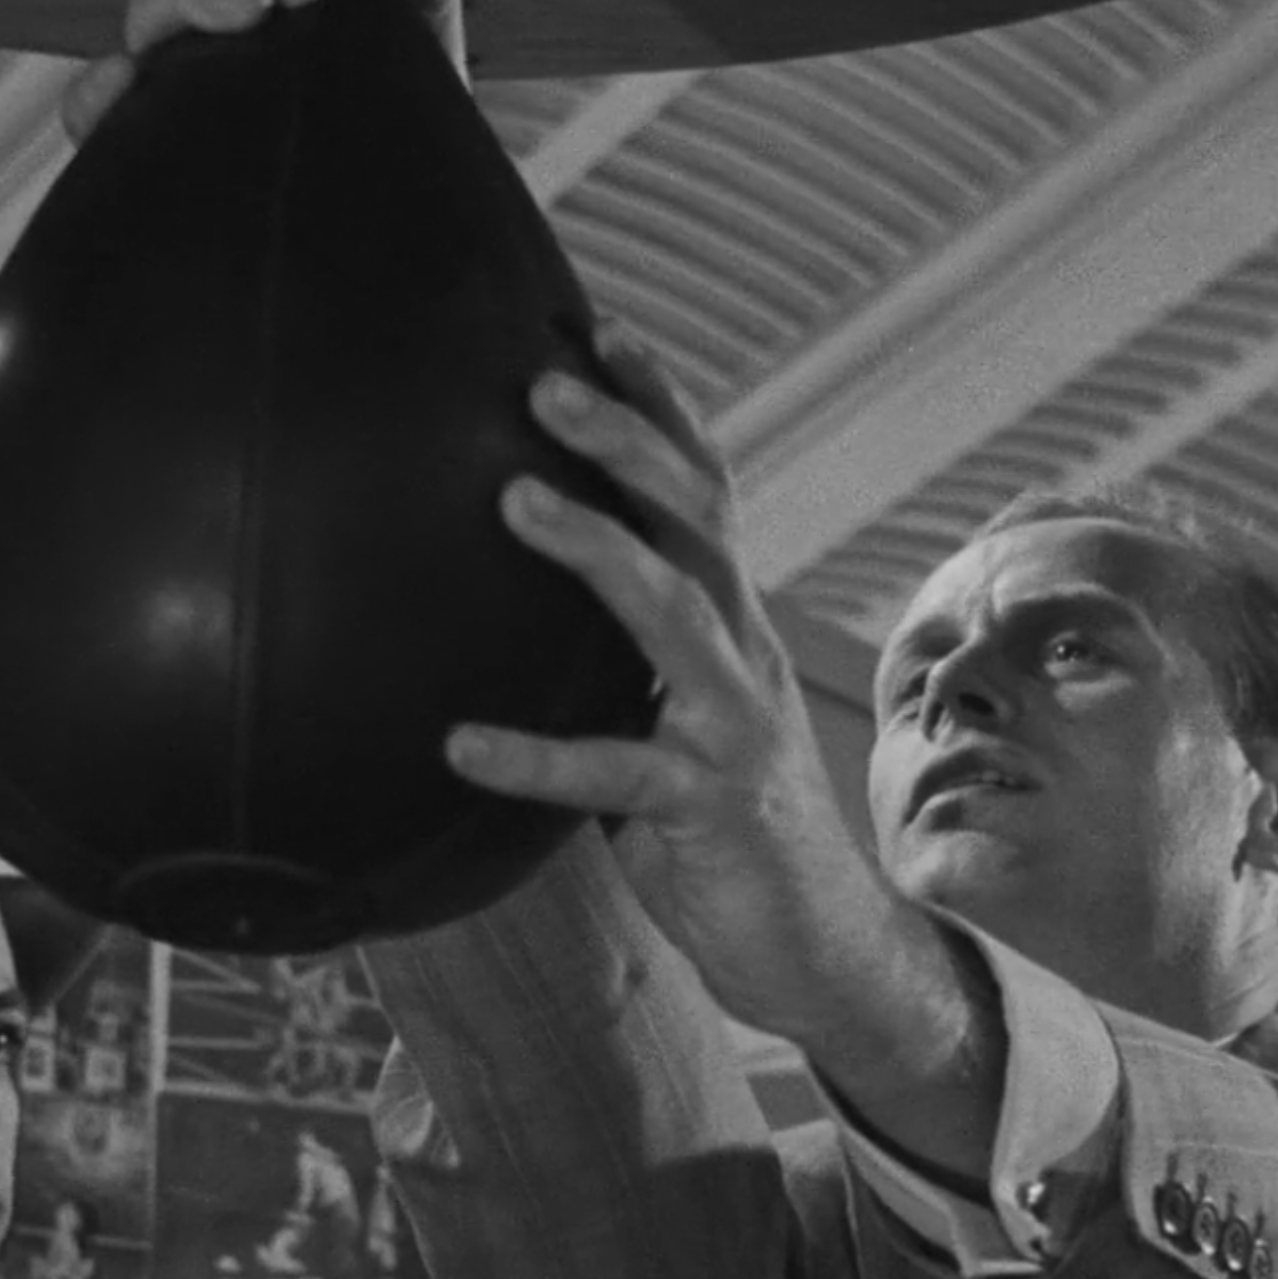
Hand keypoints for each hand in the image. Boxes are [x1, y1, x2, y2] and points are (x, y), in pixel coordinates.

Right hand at [59, 0, 466, 144]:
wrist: (409, 201)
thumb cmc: (403, 105)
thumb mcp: (422, 25)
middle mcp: (204, 9)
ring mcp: (176, 69)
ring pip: (149, 1)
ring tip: (262, 13)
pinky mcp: (157, 138)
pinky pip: (91, 113)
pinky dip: (95, 91)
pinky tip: (129, 79)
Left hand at [446, 324, 952, 1062]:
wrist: (816, 950)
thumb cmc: (719, 827)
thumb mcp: (670, 719)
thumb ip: (615, 664)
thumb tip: (508, 616)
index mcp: (732, 622)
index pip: (703, 489)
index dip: (659, 408)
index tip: (599, 328)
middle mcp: (744, 652)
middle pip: (696, 517)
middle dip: (626, 440)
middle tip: (542, 384)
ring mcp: (734, 724)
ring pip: (673, 612)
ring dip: (596, 550)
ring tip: (514, 503)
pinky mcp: (709, 807)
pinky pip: (616, 772)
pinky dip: (537, 756)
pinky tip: (461, 746)